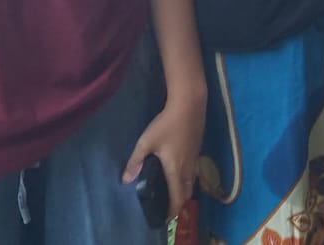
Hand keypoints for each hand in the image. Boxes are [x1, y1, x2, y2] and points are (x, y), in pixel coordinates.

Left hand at [124, 99, 204, 222]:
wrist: (189, 105)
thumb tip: (126, 180)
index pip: (177, 197)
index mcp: (176, 169)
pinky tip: (180, 172)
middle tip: (168, 207)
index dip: (172, 211)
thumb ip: (135, 161)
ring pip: (192, 182)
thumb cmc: (167, 124)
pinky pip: (194, 172)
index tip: (166, 218)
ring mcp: (195, 158)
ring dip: (184, 191)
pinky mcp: (198, 149)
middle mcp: (188, 167)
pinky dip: (188, 179)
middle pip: (187, 192)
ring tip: (173, 192)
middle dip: (179, 203)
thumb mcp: (146, 141)